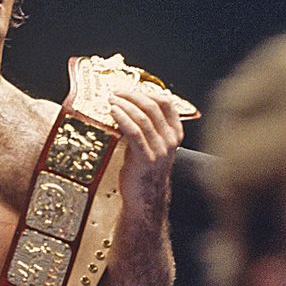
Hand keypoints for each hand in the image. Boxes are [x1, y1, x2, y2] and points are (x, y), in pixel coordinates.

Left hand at [109, 87, 182, 213]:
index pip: (166, 102)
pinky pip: (134, 132)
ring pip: (142, 117)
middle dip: (132, 95)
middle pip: (152, 106)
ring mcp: (159, 149)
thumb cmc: (144, 169)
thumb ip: (147, 126)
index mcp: (175, 133)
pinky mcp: (145, 158)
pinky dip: (122, 118)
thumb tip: (131, 104)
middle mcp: (170, 139)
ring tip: (110, 99)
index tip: (129, 88)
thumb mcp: (151, 144)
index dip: (146, 92)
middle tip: (115, 91)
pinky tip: (112, 112)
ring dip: (124, 105)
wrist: (145, 197)